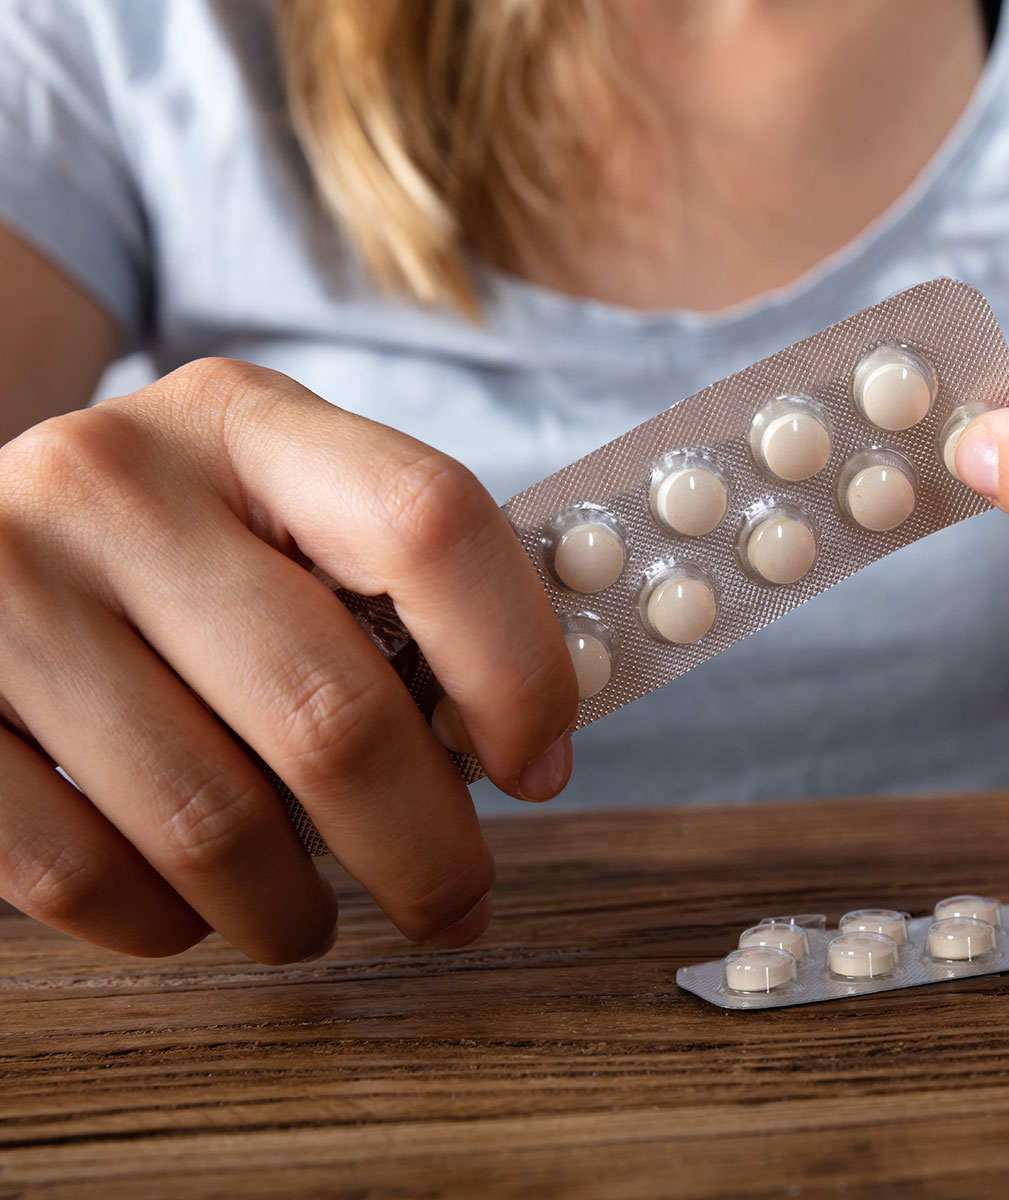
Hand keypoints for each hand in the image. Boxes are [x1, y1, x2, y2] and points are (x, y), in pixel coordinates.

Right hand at [0, 359, 577, 960]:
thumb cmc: (160, 556)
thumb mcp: (269, 512)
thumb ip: (389, 593)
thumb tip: (521, 745)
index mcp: (243, 422)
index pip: (430, 523)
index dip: (517, 665)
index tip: (541, 766)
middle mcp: (115, 483)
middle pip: (334, 712)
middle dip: (428, 850)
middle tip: (456, 905)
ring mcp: (3, 587)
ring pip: (213, 821)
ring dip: (292, 911)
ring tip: (311, 919)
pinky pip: (79, 872)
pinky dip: (162, 922)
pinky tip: (190, 910)